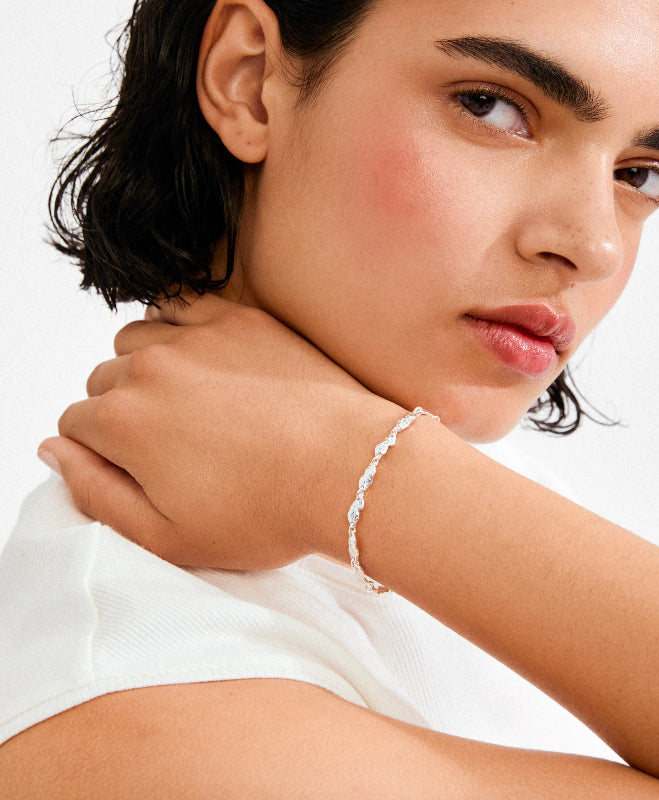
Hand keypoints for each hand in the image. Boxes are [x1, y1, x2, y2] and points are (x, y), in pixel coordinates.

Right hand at [40, 295, 403, 567]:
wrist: (348, 471)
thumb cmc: (267, 512)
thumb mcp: (167, 536)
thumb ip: (95, 492)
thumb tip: (53, 451)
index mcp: (122, 423)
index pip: (75, 426)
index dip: (102, 452)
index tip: (140, 468)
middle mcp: (148, 368)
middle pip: (104, 381)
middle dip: (122, 411)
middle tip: (173, 444)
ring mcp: (195, 336)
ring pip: (136, 340)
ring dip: (146, 366)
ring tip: (187, 402)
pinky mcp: (240, 318)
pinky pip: (181, 304)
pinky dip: (176, 324)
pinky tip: (198, 354)